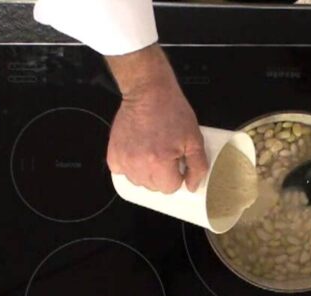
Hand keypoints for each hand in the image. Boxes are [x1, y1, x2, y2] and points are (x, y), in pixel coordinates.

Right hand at [105, 45, 207, 192]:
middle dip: (162, 175)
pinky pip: (121, 172)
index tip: (177, 163)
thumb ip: (197, 166)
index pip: (170, 188)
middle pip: (153, 187)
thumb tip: (191, 186)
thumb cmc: (172, 111)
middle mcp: (139, 165)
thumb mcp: (194, 138)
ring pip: (137, 181)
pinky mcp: (113, 153)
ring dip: (145, 172)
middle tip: (165, 154)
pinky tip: (137, 152)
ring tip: (150, 151)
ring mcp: (124, 160)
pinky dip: (129, 166)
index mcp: (160, 163)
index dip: (177, 176)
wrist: (147, 92)